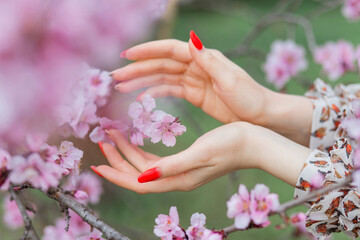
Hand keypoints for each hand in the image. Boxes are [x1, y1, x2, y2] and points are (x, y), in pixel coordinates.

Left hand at [92, 122, 311, 193]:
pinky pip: (157, 158)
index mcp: (178, 178)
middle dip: (117, 160)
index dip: (116, 174)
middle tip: (102, 139)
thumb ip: (172, 166)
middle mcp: (177, 177)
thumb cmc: (232, 144)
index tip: (96, 163)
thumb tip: (143, 177)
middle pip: (138, 174)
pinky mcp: (187, 160)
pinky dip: (142, 149)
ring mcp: (182, 169)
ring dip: (127, 153)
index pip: (138, 182)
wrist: (256, 142)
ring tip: (114, 135)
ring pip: (145, 166)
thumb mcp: (201, 153)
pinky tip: (137, 139)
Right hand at [111, 37, 267, 123]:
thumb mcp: (230, 79)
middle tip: (115, 77)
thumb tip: (191, 39)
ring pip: (162, 76)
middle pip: (161, 63)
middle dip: (138, 68)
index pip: (170, 50)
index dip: (147, 51)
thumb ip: (209, 60)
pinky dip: (155, 92)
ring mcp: (194, 79)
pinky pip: (170, 90)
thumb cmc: (250, 98)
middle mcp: (196, 65)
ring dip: (142, 81)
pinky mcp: (195, 93)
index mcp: (204, 58)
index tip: (126, 55)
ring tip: (122, 87)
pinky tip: (141, 98)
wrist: (262, 116)